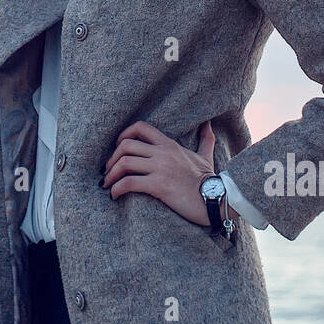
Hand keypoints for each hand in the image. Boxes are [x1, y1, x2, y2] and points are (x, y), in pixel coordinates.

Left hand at [100, 119, 220, 227]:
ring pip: (124, 163)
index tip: (117, 147)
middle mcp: (163, 153)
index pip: (140, 127)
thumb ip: (204, 139)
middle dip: (112, 158)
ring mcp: (160, 168)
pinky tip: (115, 195)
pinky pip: (129, 183)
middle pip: (126, 145)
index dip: (123, 134)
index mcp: (169, 144)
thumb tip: (208, 123)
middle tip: (108, 171)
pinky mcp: (158, 186)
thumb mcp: (205, 156)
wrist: (216, 199)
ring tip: (108, 185)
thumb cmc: (208, 180)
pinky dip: (117, 189)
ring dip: (111, 174)